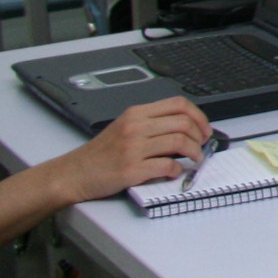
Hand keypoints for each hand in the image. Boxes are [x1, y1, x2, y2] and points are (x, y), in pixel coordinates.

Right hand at [54, 99, 212, 205]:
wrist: (72, 173)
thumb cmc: (100, 154)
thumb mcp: (125, 126)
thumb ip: (152, 123)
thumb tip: (187, 127)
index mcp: (136, 114)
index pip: (179, 104)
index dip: (199, 116)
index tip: (204, 128)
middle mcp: (135, 128)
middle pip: (183, 123)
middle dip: (200, 136)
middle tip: (202, 145)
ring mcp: (133, 149)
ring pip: (180, 142)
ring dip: (194, 153)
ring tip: (194, 159)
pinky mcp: (131, 170)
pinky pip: (166, 166)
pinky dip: (177, 170)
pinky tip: (175, 171)